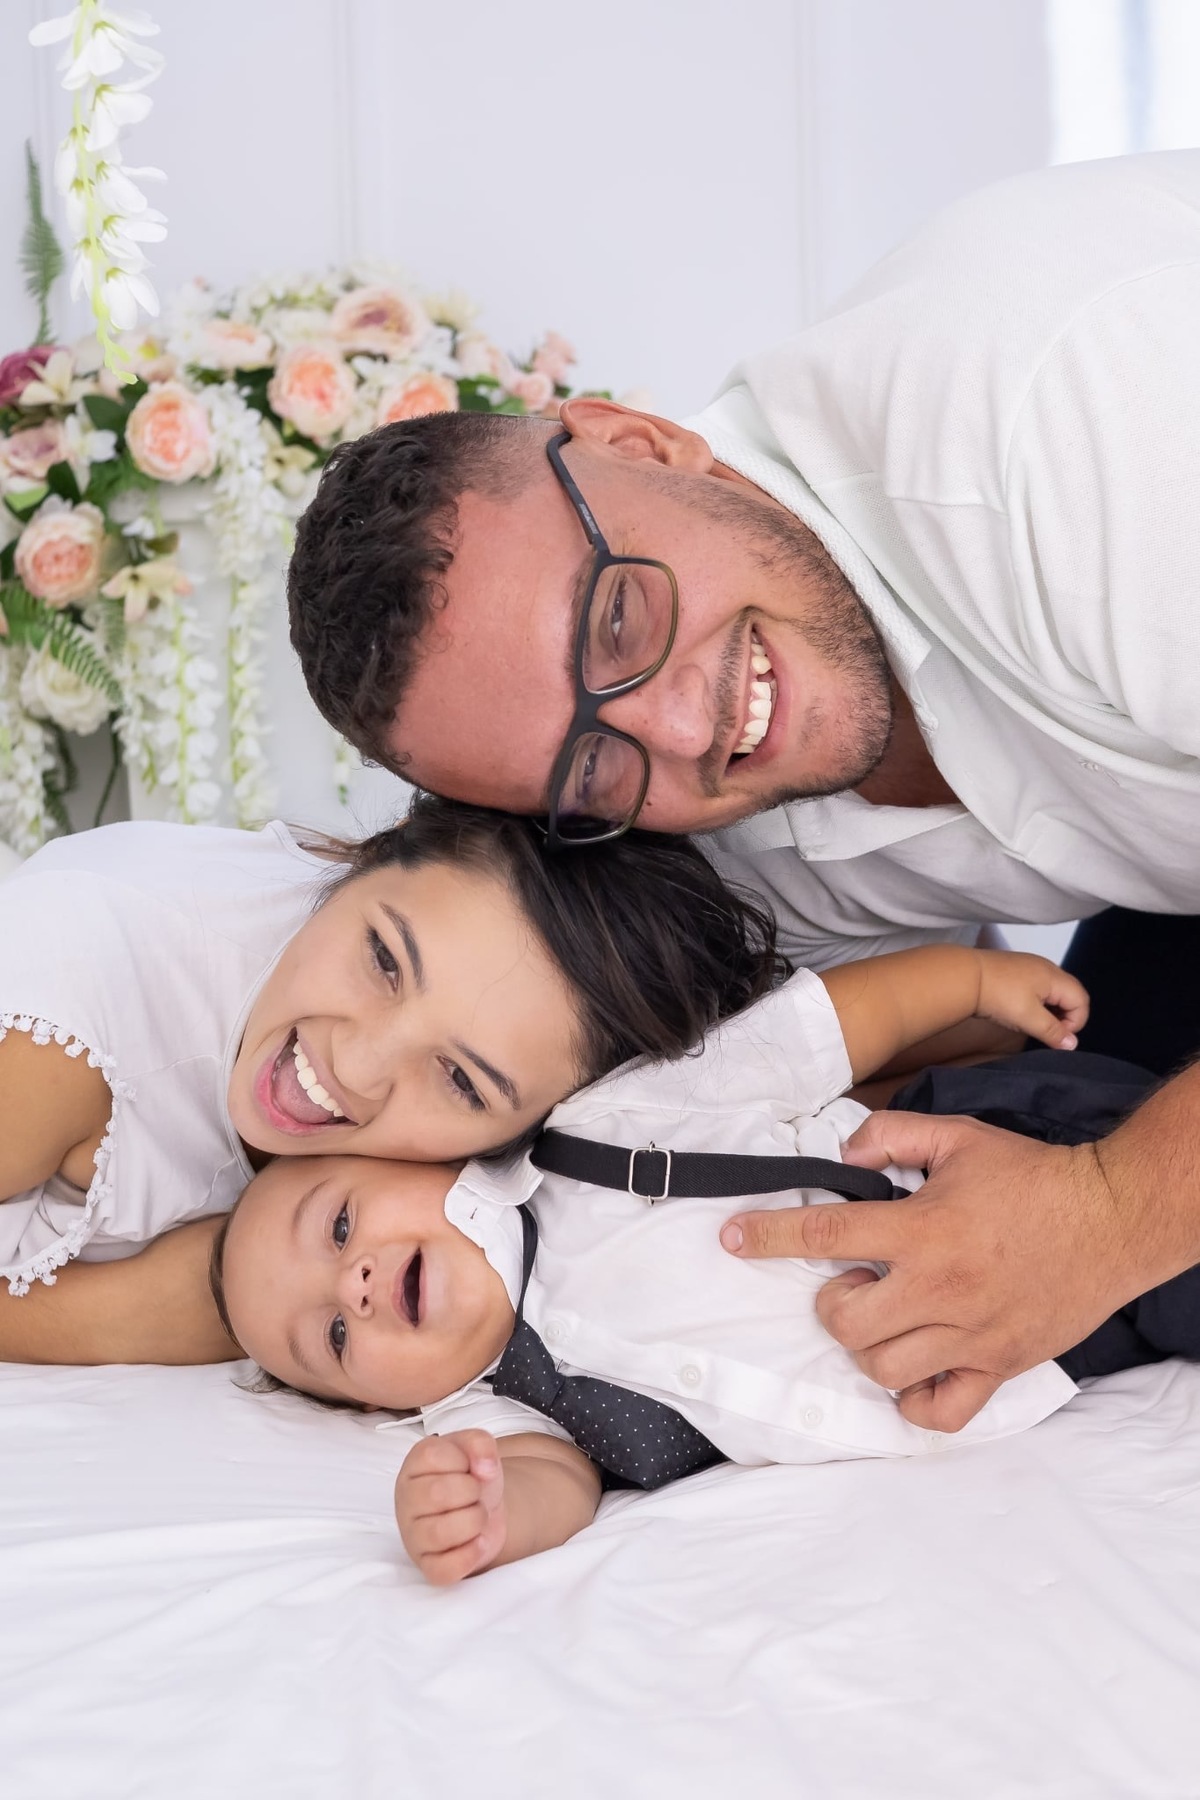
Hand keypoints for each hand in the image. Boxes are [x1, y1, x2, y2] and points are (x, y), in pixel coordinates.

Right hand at [395, 1430, 506, 1584]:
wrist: (486, 1507)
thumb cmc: (472, 1475)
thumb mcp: (476, 1447)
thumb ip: (479, 1442)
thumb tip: (485, 1467)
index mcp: (413, 1465)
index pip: (433, 1456)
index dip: (463, 1460)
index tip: (468, 1467)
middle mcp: (406, 1500)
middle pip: (437, 1494)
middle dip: (471, 1491)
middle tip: (475, 1494)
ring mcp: (413, 1536)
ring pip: (440, 1533)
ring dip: (474, 1521)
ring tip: (476, 1516)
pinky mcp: (428, 1566)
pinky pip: (444, 1569)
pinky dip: (470, 1555)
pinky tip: (478, 1541)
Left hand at [721, 1110, 1136, 1432]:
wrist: (1111, 1217)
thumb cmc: (1035, 1177)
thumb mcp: (959, 1136)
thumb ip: (894, 1136)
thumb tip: (846, 1152)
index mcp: (924, 1229)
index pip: (825, 1234)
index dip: (768, 1236)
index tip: (732, 1238)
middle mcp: (940, 1288)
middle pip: (846, 1321)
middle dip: (831, 1304)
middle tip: (852, 1284)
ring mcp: (970, 1334)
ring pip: (883, 1367)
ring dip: (867, 1346)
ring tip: (885, 1318)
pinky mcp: (999, 1365)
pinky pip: (942, 1410)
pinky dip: (915, 1401)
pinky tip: (912, 1371)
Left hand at [973, 949, 1087, 1050]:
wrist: (963, 976)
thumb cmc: (1000, 997)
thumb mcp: (1029, 1018)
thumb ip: (1053, 1031)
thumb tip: (1072, 1044)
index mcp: (1054, 976)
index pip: (1081, 1000)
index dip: (1075, 1022)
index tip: (1057, 1037)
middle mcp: (1046, 967)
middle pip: (1069, 993)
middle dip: (1065, 1016)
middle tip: (1047, 1031)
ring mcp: (1030, 965)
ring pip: (1052, 990)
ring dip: (1050, 1009)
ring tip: (1032, 1023)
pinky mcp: (1015, 968)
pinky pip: (1037, 986)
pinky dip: (1037, 1001)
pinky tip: (1020, 1010)